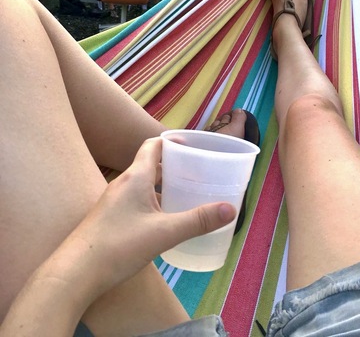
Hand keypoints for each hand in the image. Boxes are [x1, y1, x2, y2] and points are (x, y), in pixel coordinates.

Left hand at [64, 139, 235, 295]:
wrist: (75, 272)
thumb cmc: (118, 246)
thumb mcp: (163, 233)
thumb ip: (197, 221)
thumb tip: (230, 208)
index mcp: (135, 176)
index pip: (153, 145)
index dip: (173, 141)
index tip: (192, 146)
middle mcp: (123, 183)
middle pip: (150, 163)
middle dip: (173, 165)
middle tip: (196, 172)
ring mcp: (114, 200)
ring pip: (142, 183)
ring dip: (162, 184)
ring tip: (184, 194)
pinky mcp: (109, 217)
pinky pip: (135, 199)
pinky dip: (152, 200)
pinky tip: (163, 220)